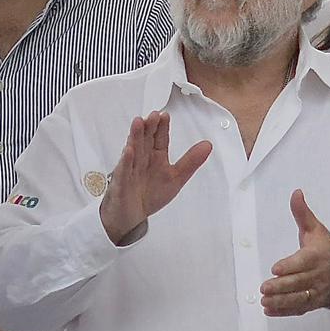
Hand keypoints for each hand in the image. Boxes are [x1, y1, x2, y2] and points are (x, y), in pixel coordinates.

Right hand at [100, 107, 213, 247]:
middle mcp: (142, 159)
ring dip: (135, 136)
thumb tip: (208, 145)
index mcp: (156, 156)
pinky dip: (126, 161)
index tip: (165, 115)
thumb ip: (191, 161)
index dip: (162, 127)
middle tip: (153, 115)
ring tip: (138, 123)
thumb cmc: (150, 194)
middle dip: (149, 127)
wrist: (131, 215)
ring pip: (134, 150)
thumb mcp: (176, 177)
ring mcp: (130, 169)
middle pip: (146, 140)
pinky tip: (128, 151)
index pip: (160, 138)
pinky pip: (124, 171)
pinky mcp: (121, 183)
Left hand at [261, 191, 329, 317]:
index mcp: (318, 256)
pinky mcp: (314, 303)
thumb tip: (296, 193)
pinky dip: (284, 312)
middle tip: (264, 287)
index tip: (275, 269)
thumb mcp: (316, 229)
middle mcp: (319, 275)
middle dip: (281, 287)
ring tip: (264, 301)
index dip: (289, 266)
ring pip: (299, 299)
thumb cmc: (326, 249)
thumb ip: (302, 213)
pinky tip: (269, 310)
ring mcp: (317, 291)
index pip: (303, 262)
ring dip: (281, 302)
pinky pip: (299, 309)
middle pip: (299, 283)